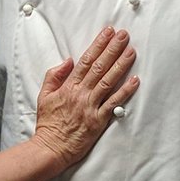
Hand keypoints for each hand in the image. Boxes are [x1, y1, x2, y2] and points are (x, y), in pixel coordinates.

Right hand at [31, 27, 138, 167]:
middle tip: (124, 35)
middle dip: (112, 48)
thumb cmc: (48, 123)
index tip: (107, 32)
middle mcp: (81, 93)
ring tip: (131, 51)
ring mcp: (91, 106)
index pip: (85, 61)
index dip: (98, 45)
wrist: (51, 148)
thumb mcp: (44, 96)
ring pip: (108, 81)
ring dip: (121, 64)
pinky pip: (114, 103)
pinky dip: (125, 91)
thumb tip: (68, 60)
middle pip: (99, 66)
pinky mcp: (98, 120)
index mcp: (68, 86)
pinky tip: (135, 80)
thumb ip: (54, 76)